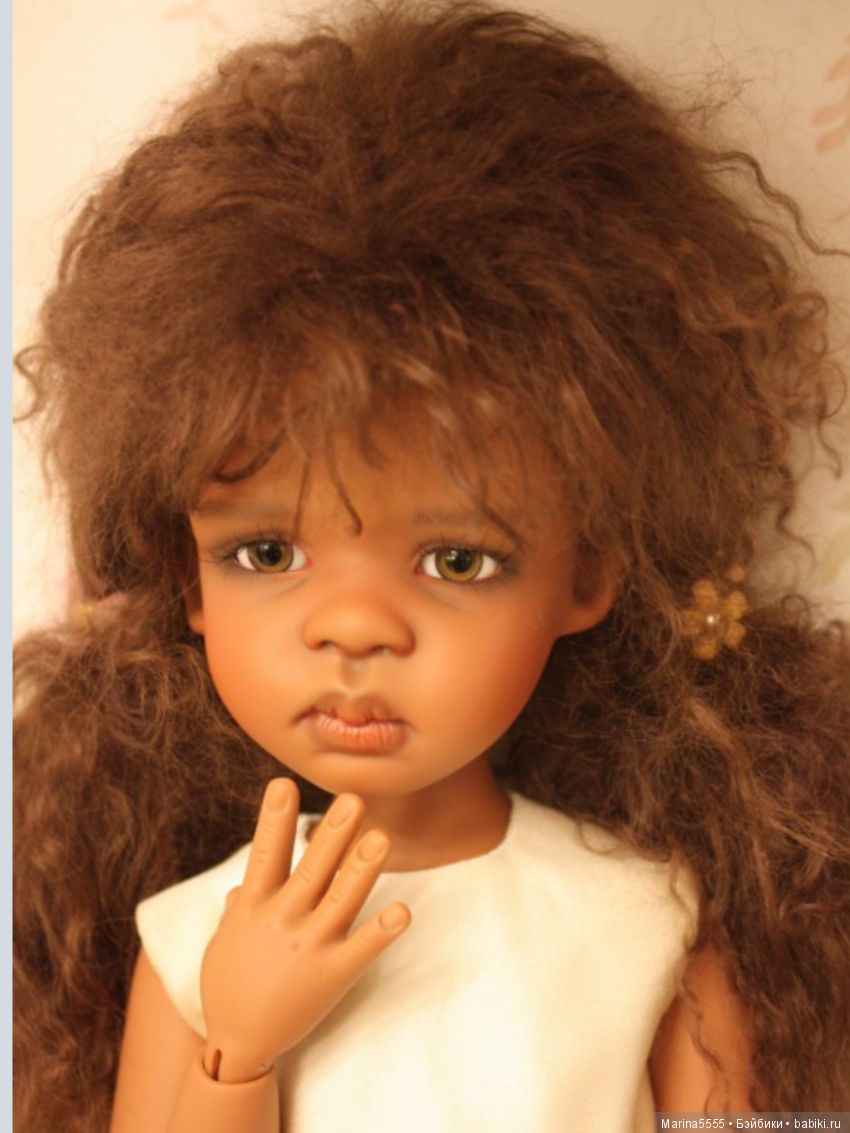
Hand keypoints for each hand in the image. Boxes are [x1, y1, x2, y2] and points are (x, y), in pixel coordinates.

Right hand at [199, 778, 410, 1082]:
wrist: (237, 1044)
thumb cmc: (229, 984)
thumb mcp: (225, 939)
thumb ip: (240, 907)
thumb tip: (241, 884)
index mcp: (253, 906)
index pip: (265, 854)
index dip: (274, 820)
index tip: (283, 784)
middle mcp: (281, 921)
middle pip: (311, 870)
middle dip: (332, 834)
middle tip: (353, 799)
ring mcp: (308, 948)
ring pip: (341, 900)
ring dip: (362, 869)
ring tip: (382, 838)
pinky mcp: (332, 975)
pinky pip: (362, 948)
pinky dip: (382, 930)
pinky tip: (402, 911)